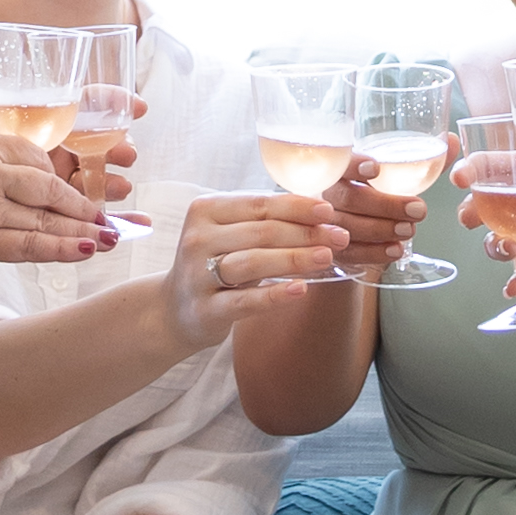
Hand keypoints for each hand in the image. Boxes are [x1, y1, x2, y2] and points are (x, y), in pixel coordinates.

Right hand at [0, 127, 113, 272]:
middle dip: (86, 201)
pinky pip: (26, 248)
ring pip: (44, 221)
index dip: (65, 169)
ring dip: (83, 230)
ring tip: (113, 235)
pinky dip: (59, 249)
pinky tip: (85, 250)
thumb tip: (28, 145)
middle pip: (49, 187)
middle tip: (114, 210)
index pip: (37, 154)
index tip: (83, 178)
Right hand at [167, 179, 352, 322]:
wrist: (175, 310)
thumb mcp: (229, 234)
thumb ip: (262, 220)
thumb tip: (319, 210)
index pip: (259, 204)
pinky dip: (275, 294)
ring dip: (294, 258)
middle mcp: (197, 240)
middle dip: (305, 232)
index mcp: (204, 211)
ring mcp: (198, 276)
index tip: (330, 210)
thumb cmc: (214, 263)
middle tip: (340, 236)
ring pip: (253, 262)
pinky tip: (301, 289)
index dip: (297, 206)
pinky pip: (245, 301)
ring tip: (327, 256)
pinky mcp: (205, 310)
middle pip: (261, 232)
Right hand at [312, 152, 427, 276]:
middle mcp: (328, 194)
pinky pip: (350, 253)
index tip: (376, 168)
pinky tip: (396, 249)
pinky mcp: (333, 248)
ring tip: (411, 230)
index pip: (340, 162)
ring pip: (348, 227)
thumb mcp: (399, 175)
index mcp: (340, 168)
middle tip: (419, 209)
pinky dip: (375, 252)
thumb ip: (424, 158)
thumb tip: (452, 139)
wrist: (358, 227)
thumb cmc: (379, 193)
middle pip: (348, 198)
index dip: (354, 164)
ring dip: (382, 229)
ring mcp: (326, 223)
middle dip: (385, 205)